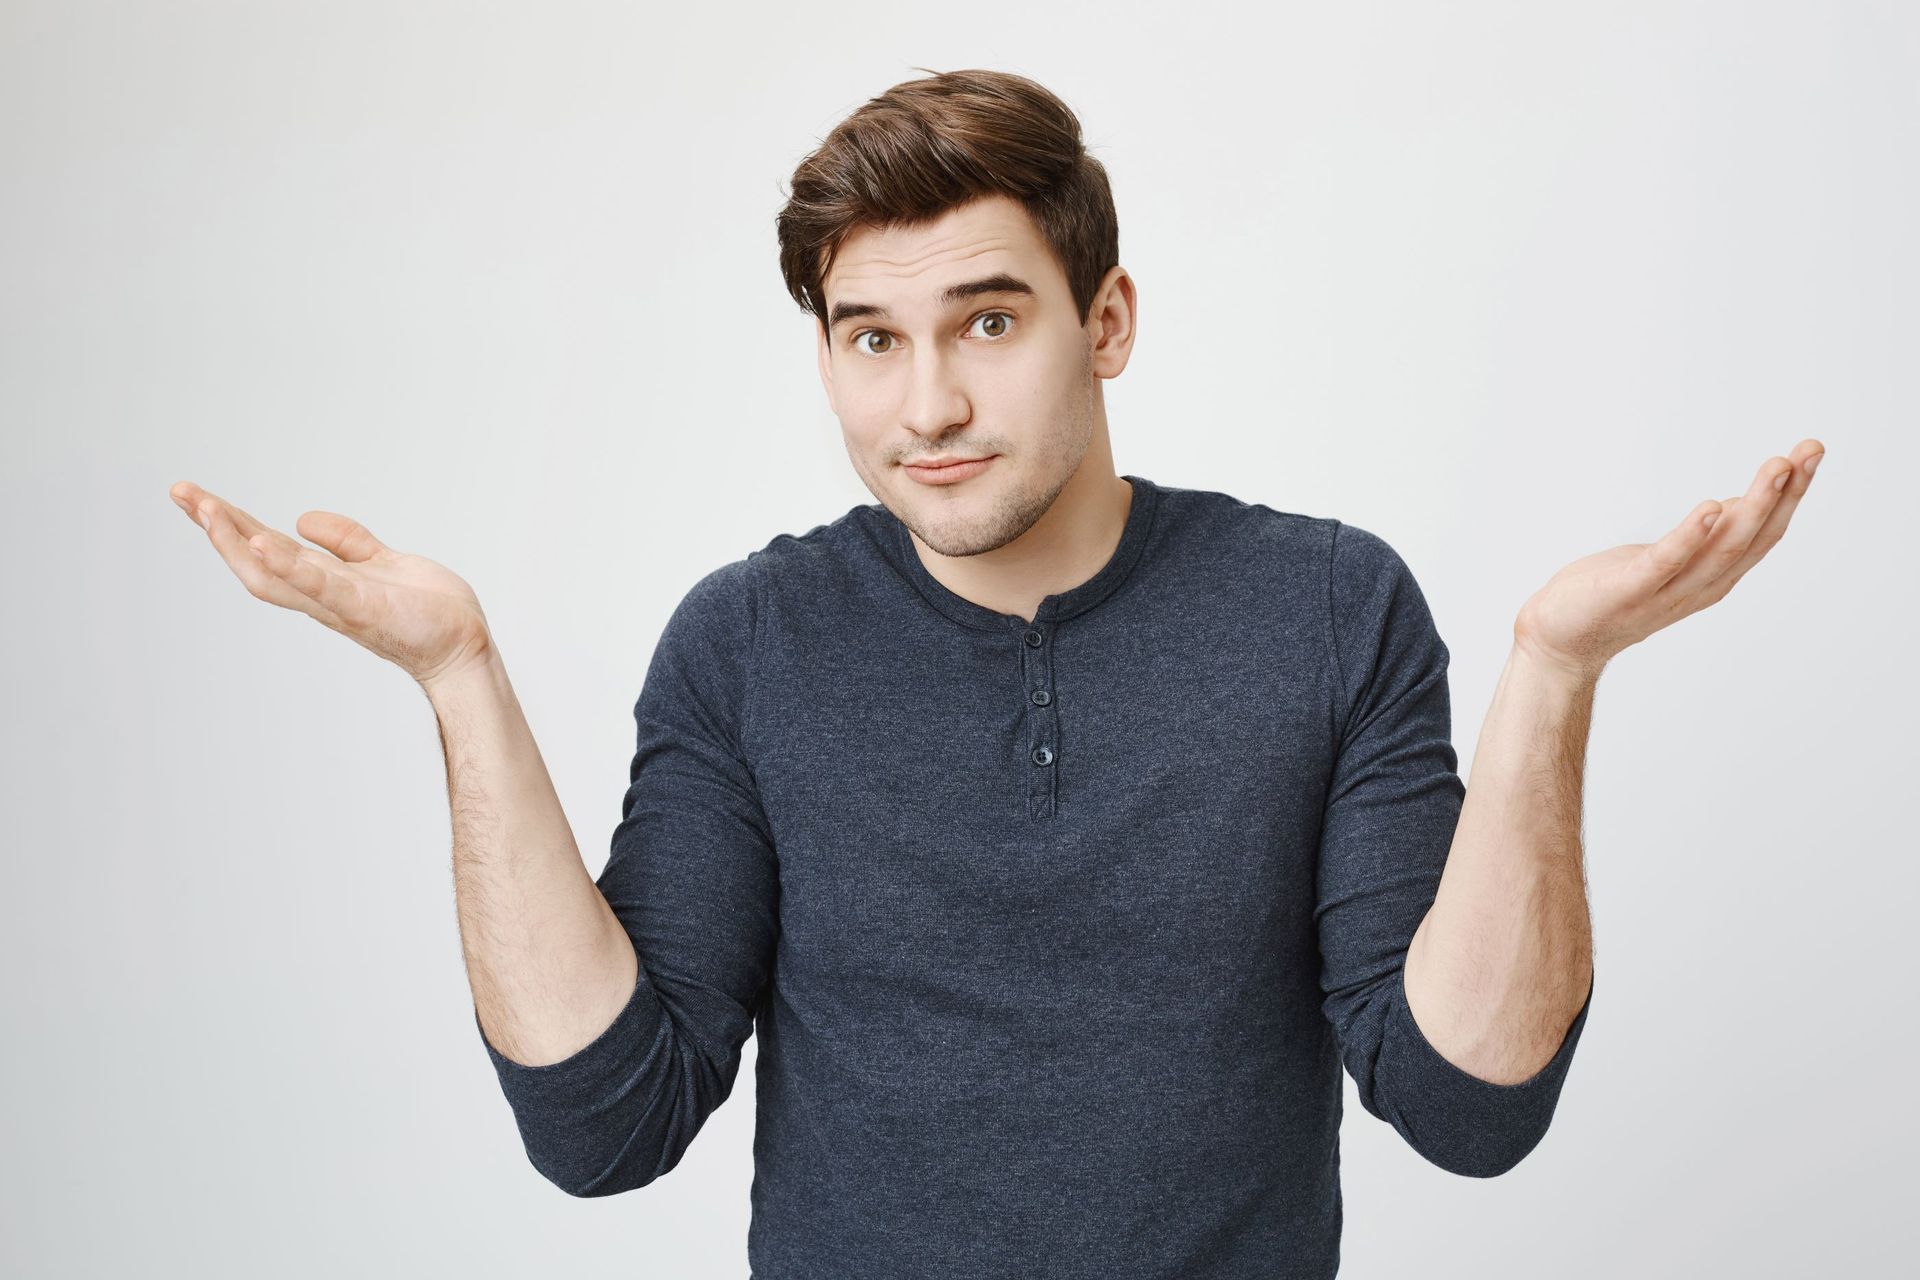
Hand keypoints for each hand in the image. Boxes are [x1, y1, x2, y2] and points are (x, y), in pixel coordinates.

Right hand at [169, 481, 495, 687]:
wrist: (465, 648)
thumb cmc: (427, 614)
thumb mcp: (382, 563)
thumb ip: (346, 542)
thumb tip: (302, 518)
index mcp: (323, 581)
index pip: (264, 547)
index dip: (228, 524)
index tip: (193, 496)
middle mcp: (321, 595)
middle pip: (254, 559)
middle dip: (216, 528)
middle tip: (181, 493)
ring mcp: (340, 603)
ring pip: (276, 573)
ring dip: (239, 543)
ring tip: (207, 511)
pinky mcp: (366, 607)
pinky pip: (321, 585)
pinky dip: (292, 566)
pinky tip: (265, 543)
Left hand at [1512, 439, 1824, 682]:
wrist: (1560, 643)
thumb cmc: (1612, 594)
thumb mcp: (1668, 560)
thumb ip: (1704, 539)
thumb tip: (1737, 506)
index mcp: (1711, 577)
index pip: (1763, 534)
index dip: (1792, 496)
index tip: (1811, 453)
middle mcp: (1698, 587)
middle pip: (1754, 538)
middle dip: (1786, 494)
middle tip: (1810, 451)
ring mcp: (1665, 591)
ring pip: (1722, 548)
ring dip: (1753, 506)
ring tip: (1777, 468)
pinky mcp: (1628, 590)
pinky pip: (1666, 562)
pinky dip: (1690, 537)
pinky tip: (1708, 509)